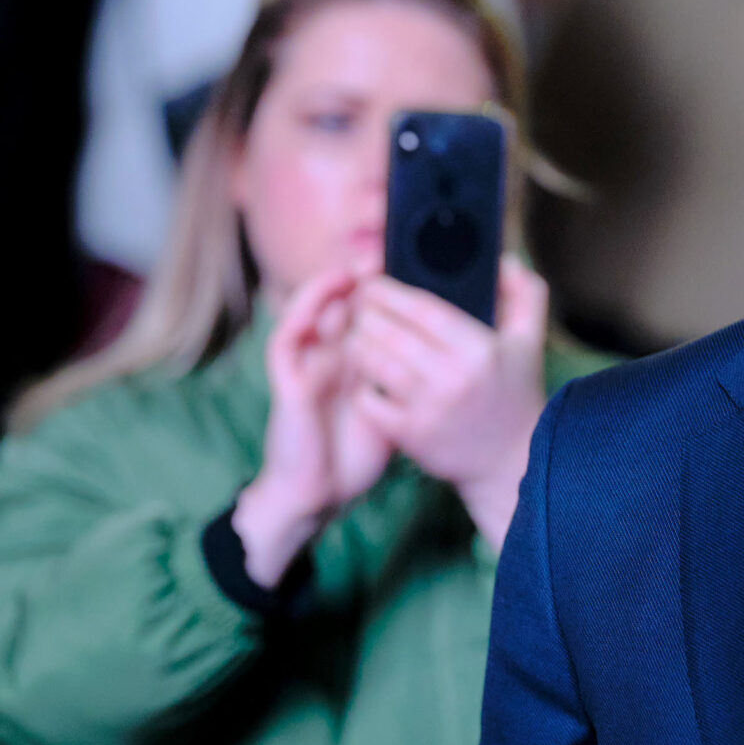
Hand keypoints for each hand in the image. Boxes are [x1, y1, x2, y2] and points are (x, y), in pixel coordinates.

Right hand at [236, 269, 394, 586]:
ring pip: (311, 309)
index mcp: (355, 360)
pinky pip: (287, 338)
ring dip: (333, 284)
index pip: (368, 312)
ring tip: (360, 264)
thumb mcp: (397, 408)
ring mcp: (304, 365)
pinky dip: (304, 311)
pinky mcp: (286, 381)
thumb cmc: (356, 454)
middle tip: (386, 250)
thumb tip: (457, 352)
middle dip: (364, 277)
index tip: (414, 262)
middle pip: (340, 303)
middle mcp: (328, 356)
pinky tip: (328, 296)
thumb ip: (417, 378)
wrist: (318, 494)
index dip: (385, 286)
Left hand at [346, 261, 548, 550]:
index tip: (373, 281)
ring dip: (358, 343)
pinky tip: (363, 372)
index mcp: (481, 350)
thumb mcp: (530, 341)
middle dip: (366, 313)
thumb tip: (503, 260)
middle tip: (359, 305)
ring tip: (358, 333)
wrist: (510, 462)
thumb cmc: (515, 393)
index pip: (423, 308)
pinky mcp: (410, 436)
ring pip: (373, 362)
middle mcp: (453, 378)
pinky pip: (368, 399)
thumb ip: (525, 293)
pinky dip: (360, 382)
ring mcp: (429, 409)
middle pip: (389, 332)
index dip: (390, 291)